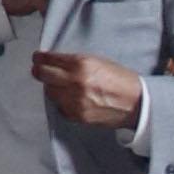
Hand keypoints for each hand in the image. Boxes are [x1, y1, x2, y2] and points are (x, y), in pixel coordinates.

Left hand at [34, 48, 149, 134]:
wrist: (136, 103)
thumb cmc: (120, 80)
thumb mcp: (98, 61)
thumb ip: (75, 62)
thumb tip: (55, 62)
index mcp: (81, 64)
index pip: (50, 59)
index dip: (40, 58)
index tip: (37, 58)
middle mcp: (75, 82)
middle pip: (43, 75)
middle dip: (39, 71)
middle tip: (38, 70)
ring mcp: (74, 101)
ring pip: (50, 92)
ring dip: (51, 87)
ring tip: (58, 84)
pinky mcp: (77, 116)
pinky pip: (59, 107)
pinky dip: (61, 101)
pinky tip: (69, 97)